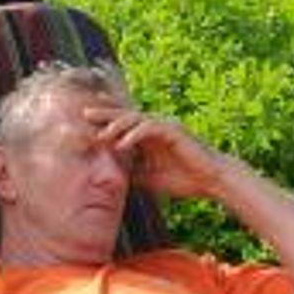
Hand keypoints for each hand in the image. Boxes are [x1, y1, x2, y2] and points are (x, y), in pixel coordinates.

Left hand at [84, 105, 224, 200]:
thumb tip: (109, 178)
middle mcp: (156, 126)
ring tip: (101, 133)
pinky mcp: (175, 130)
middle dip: (105, 113)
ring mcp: (166, 126)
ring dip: (118, 124)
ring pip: (137, 118)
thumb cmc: (183, 179)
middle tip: (84, 112)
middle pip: (126, 115)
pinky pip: (151, 128)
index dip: (104, 122)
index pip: (123, 125)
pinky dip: (135, 134)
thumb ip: (131, 172)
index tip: (82, 124)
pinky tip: (122, 144)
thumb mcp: (149, 179)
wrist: (210, 180)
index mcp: (149, 137)